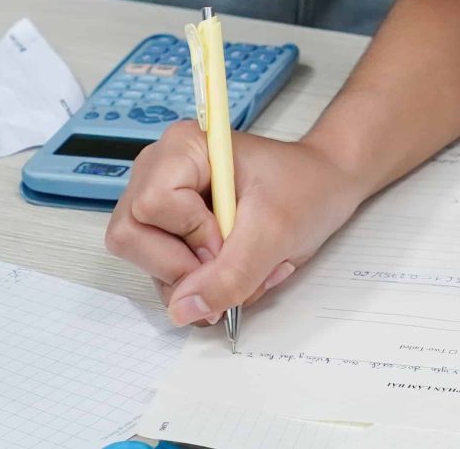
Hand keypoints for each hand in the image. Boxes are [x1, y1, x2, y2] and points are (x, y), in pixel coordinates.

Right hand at [103, 121, 368, 326]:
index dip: (190, 235)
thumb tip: (181, 311)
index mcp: (182, 148)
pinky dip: (204, 284)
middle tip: (233, 259)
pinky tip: (239, 267)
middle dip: (185, 266)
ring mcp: (160, 203)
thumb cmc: (306, 188)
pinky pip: (166, 274)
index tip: (231, 238)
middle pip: (132, 237)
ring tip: (248, 265)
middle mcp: (159, 171)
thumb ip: (229, 274)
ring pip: (148, 263)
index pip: (151, 207)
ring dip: (201, 280)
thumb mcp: (275, 232)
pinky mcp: (171, 231)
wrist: (327, 187)